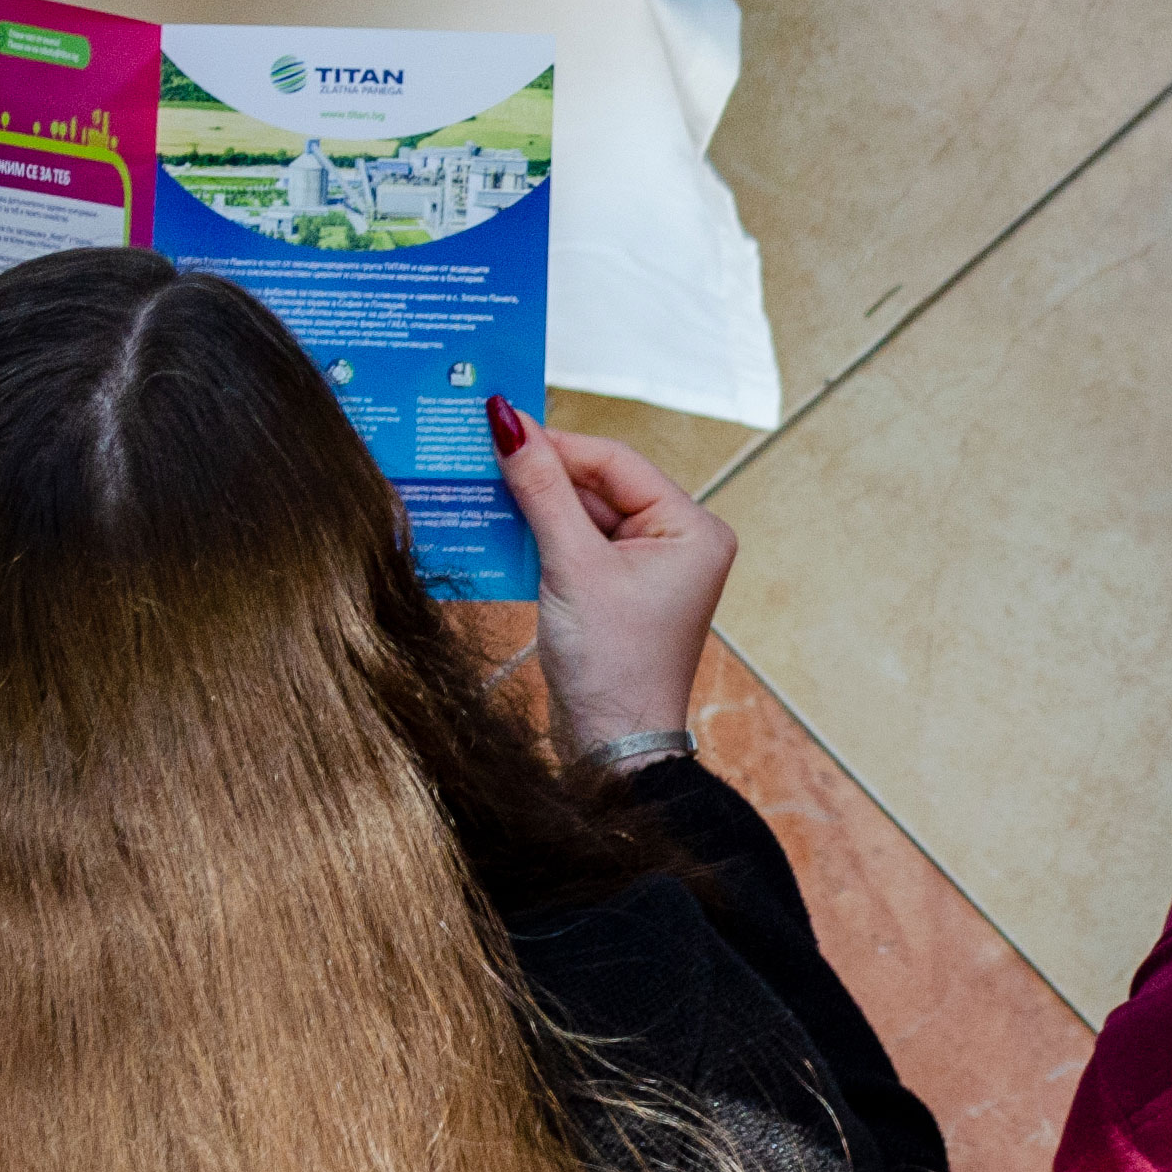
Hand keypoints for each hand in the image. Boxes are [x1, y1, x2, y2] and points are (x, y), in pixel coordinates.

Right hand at [489, 403, 735, 752]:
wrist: (610, 750)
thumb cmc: (612, 665)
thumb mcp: (571, 566)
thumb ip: (541, 491)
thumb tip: (509, 422)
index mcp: (692, 528)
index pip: (616, 463)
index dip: (556, 442)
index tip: (499, 421)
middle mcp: (679, 542)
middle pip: (598, 486)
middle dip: (541, 474)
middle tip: (480, 450)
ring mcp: (649, 569)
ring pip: (581, 515)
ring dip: (533, 507)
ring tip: (479, 485)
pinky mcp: (617, 592)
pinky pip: (575, 547)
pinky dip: (538, 538)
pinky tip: (495, 527)